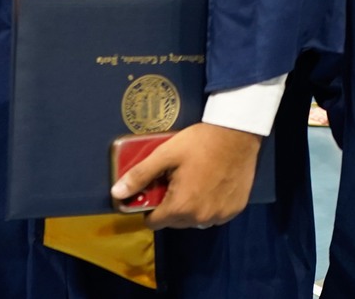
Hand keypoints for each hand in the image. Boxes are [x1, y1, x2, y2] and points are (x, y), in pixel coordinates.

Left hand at [110, 122, 261, 229]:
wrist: (238, 131)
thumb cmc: (201, 141)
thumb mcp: (166, 154)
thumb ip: (140, 175)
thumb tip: (116, 193)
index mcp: (180, 206)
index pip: (154, 223)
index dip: (151, 208)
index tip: (158, 191)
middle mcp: (201, 217)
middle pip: (175, 222)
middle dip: (172, 206)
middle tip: (178, 182)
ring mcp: (220, 215)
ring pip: (195, 220)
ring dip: (192, 208)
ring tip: (196, 182)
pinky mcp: (235, 209)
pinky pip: (215, 215)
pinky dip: (211, 205)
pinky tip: (213, 185)